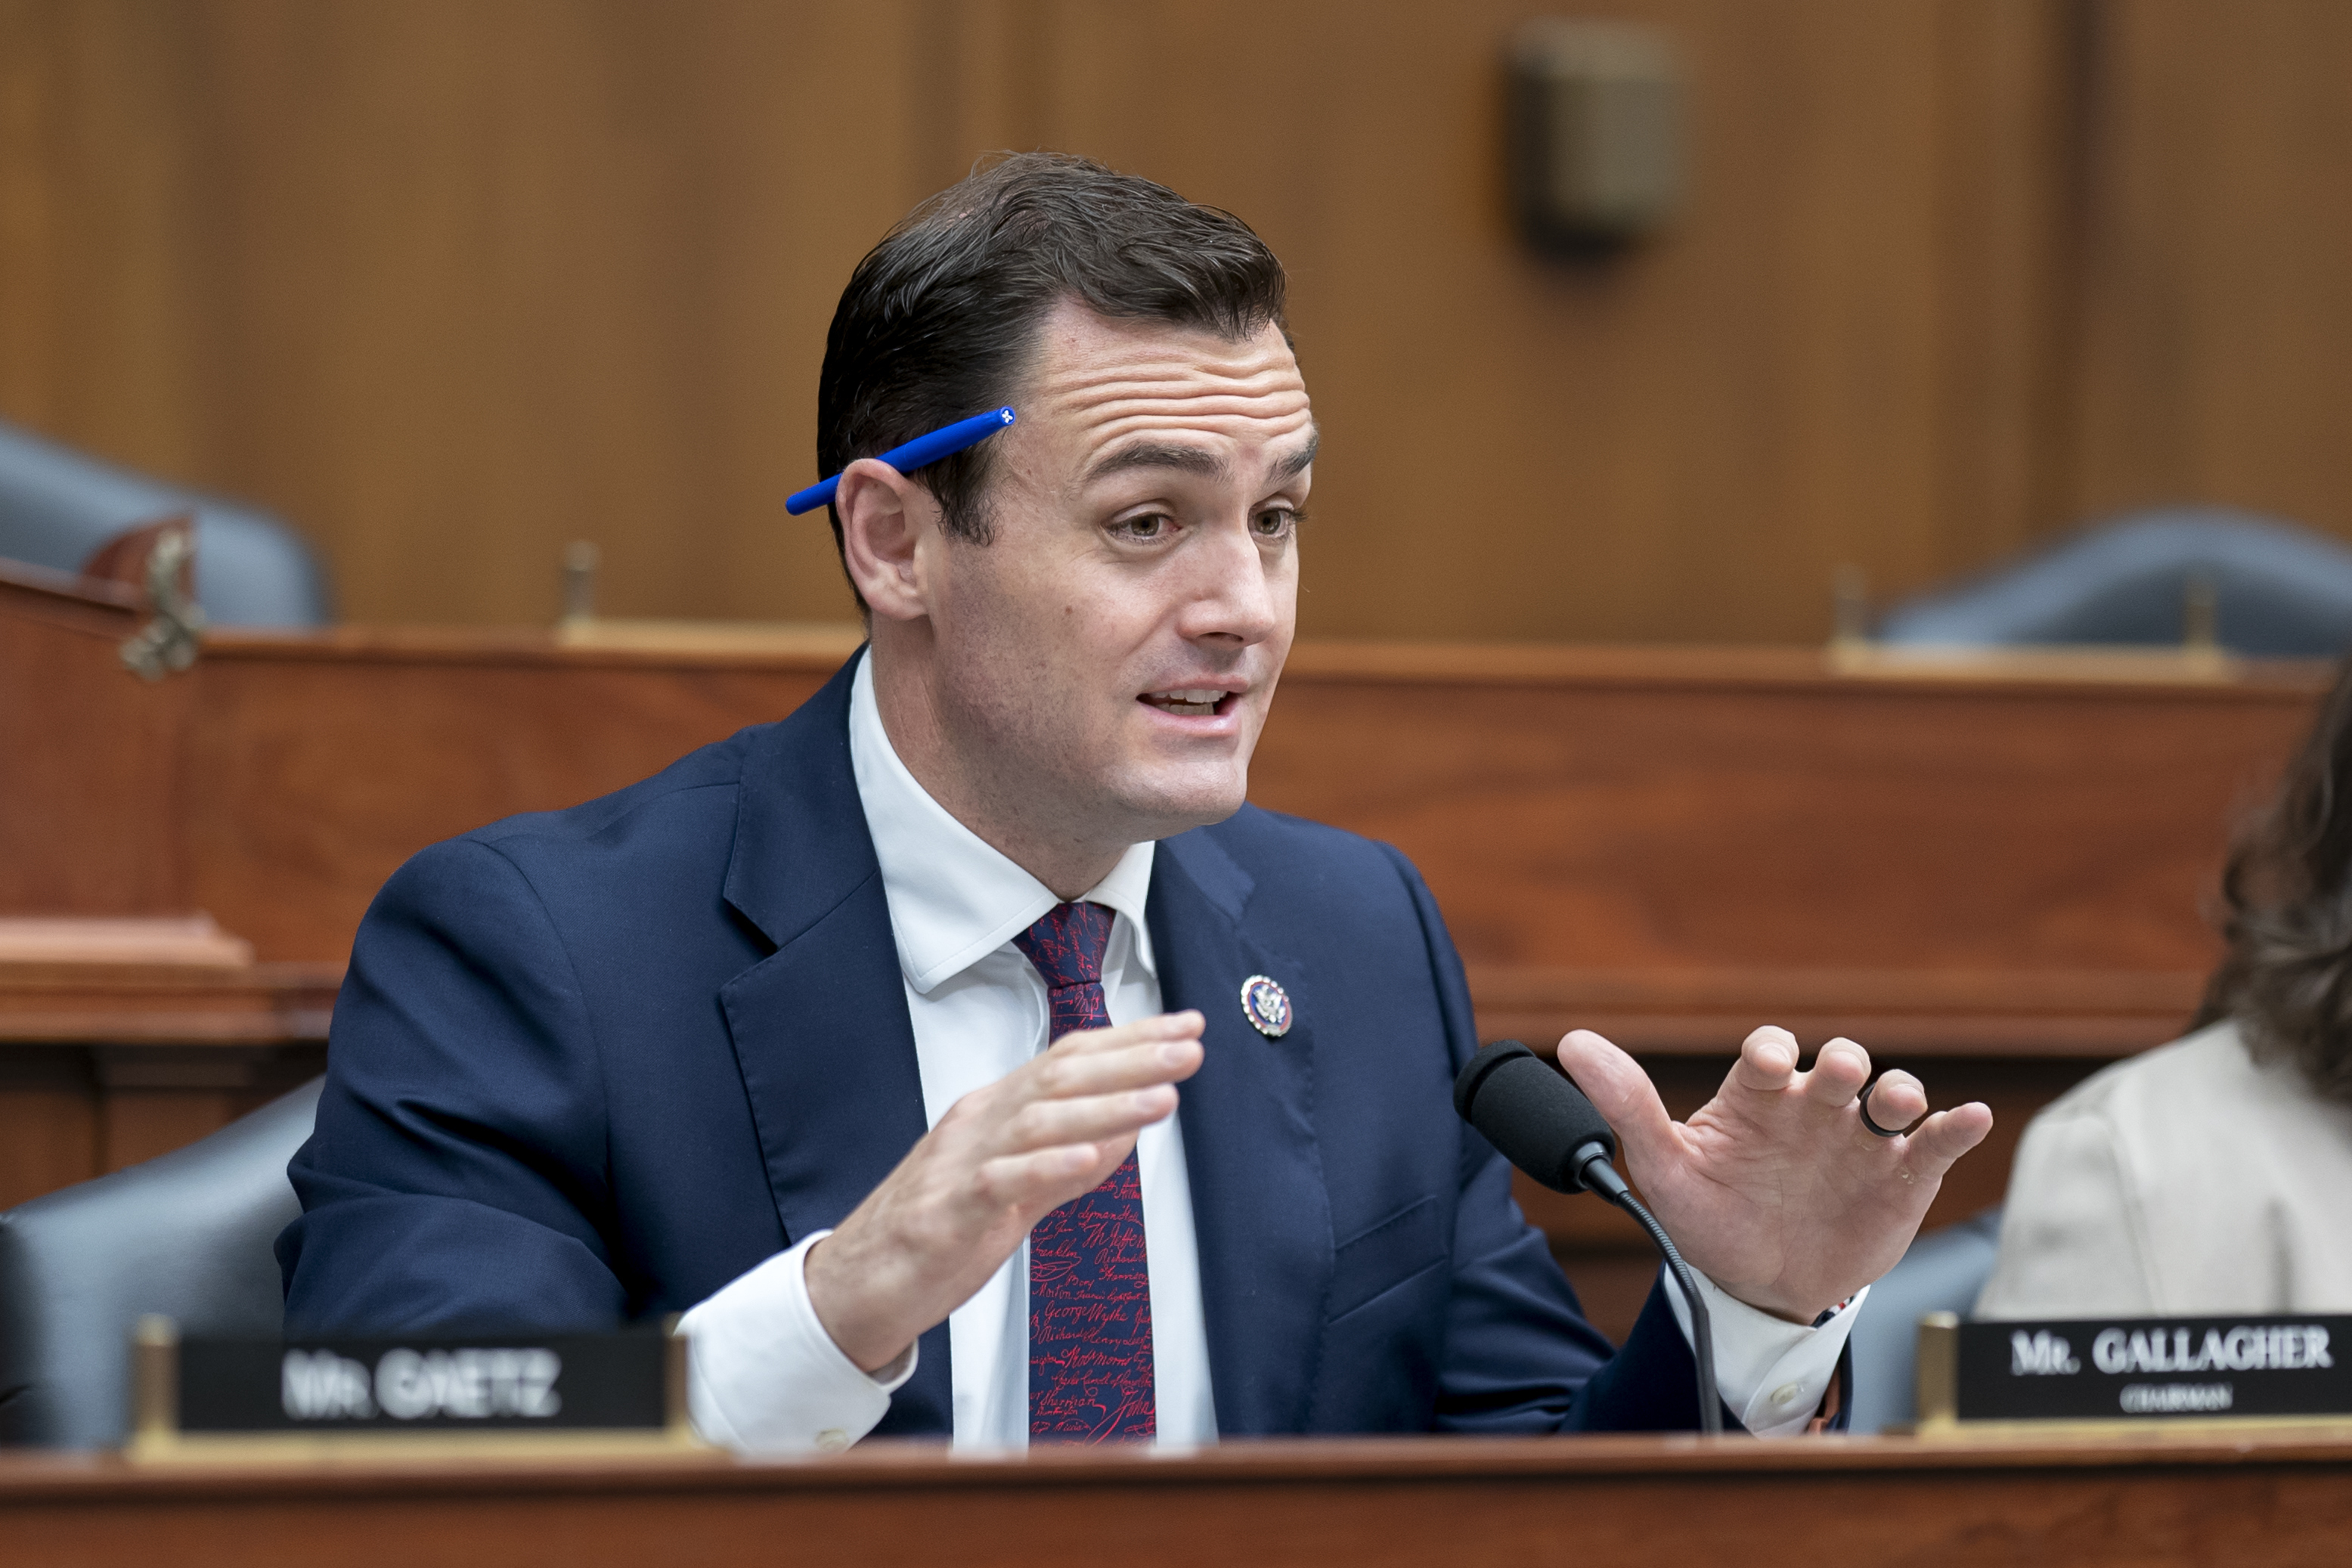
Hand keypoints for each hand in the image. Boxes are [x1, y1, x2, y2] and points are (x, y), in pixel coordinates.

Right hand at [804, 1011, 1205, 1371]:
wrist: (860, 1281)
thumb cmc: (938, 1228)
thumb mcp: (1015, 1187)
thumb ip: (1068, 1161)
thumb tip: (1125, 1131)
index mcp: (996, 1110)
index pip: (1068, 1058)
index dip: (1129, 1041)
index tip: (1184, 1029)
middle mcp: (980, 1123)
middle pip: (1060, 1077)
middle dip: (1131, 1060)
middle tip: (1188, 1049)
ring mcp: (961, 1163)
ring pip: (1038, 1121)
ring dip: (1105, 1107)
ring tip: (1161, 1099)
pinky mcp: (948, 1211)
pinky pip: (1000, 1181)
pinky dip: (1046, 1168)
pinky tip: (1088, 1160)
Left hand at [1558, 1025, 1992, 1322]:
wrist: (1760, 1288)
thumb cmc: (1711, 1216)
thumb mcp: (1665, 1167)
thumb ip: (1626, 1105)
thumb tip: (1572, 1043)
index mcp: (1757, 1097)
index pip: (1767, 1052)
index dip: (1770, 1051)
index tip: (1768, 1063)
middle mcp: (1812, 1108)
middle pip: (1836, 1066)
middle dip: (1840, 1064)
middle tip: (1836, 1076)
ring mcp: (1860, 1141)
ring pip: (1891, 1096)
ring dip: (1899, 1091)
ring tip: (1895, 1103)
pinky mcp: (1902, 1179)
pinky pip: (1935, 1145)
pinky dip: (1956, 1127)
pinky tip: (1967, 1120)